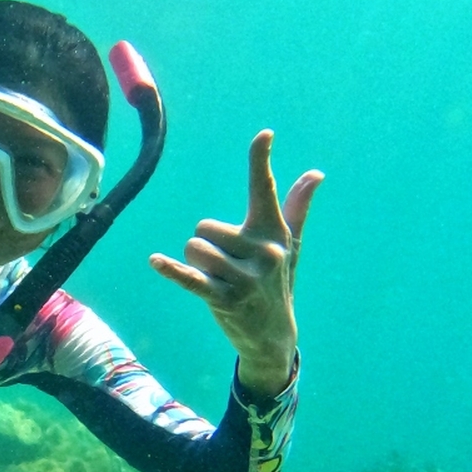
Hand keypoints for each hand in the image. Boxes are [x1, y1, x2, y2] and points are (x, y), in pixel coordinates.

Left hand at [150, 129, 320, 398]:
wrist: (274, 336)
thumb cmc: (277, 282)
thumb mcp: (289, 246)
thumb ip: (296, 208)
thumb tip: (315, 174)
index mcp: (273, 233)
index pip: (265, 190)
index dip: (260, 161)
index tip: (264, 135)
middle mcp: (264, 251)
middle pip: (204, 227)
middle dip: (205, 244)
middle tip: (225, 266)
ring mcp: (245, 278)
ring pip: (194, 249)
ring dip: (195, 264)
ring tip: (216, 279)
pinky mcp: (225, 300)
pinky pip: (191, 278)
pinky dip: (172, 270)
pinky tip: (155, 261)